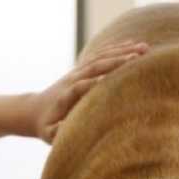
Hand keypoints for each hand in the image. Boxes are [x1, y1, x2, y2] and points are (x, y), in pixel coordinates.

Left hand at [28, 40, 149, 142]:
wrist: (35, 110)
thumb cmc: (46, 126)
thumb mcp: (49, 134)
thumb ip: (56, 132)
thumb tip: (65, 129)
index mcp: (66, 96)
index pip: (81, 87)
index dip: (93, 83)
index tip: (110, 78)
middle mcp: (73, 79)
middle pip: (95, 66)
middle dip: (116, 61)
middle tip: (139, 56)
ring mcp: (78, 72)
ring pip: (101, 58)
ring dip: (122, 51)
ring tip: (144, 47)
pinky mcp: (82, 69)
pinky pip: (101, 55)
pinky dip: (116, 49)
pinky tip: (133, 43)